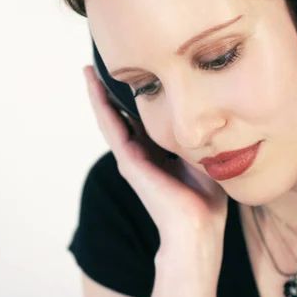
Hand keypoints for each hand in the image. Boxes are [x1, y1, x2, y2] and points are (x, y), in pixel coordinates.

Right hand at [83, 64, 227, 265]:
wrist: (197, 228)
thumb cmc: (205, 200)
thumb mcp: (202, 159)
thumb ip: (197, 140)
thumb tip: (208, 119)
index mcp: (155, 154)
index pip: (138, 121)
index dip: (131, 100)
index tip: (128, 77)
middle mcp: (138, 154)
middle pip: (118, 116)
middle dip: (108, 93)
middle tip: (96, 68)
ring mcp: (130, 157)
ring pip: (109, 118)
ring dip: (97, 94)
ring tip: (88, 71)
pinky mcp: (128, 160)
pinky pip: (111, 126)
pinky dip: (100, 105)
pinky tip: (93, 86)